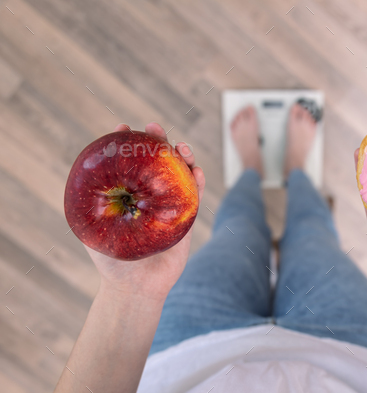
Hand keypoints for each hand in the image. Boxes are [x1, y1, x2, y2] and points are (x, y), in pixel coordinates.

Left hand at [85, 123, 205, 302]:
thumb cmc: (112, 263)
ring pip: (179, 174)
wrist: (137, 289)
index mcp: (128, 197)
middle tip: (153, 126)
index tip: (124, 127)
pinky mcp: (187, 218)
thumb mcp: (93, 231)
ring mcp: (169, 206)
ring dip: (182, 156)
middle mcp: (149, 197)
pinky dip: (198, 180)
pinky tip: (196, 170)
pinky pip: (196, 194)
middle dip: (157, 141)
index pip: (129, 164)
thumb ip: (90, 207)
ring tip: (180, 146)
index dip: (127, 144)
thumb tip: (83, 179)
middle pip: (157, 162)